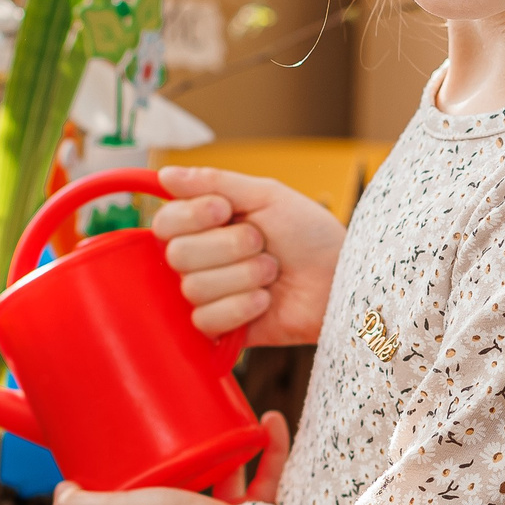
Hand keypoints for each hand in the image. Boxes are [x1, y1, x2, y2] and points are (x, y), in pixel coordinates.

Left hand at [54, 411, 289, 504]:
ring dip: (229, 444)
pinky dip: (270, 447)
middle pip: (182, 487)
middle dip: (184, 458)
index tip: (125, 453)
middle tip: (177, 420)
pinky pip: (267, 474)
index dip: (126, 489)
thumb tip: (60, 493)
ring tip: (226, 410)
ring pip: (228, 476)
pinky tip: (269, 418)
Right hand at [152, 167, 344, 346]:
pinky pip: (205, 320)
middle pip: (177, 255)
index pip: (165, 222)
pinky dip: (241, 307)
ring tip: (271, 274)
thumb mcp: (266, 195)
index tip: (225, 210)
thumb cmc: (309, 235)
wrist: (339, 279)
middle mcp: (199, 260)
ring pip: (194, 288)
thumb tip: (165, 174)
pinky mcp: (220, 330)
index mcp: (204, 224)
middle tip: (261, 244)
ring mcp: (208, 296)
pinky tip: (264, 301)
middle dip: (229, 247)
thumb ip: (214, 182)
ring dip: (243, 276)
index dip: (192, 216)